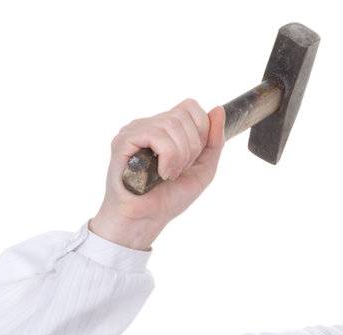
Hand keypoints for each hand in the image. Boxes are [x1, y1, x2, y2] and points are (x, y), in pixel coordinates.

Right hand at [88, 100, 225, 250]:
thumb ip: (214, 142)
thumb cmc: (168, 197)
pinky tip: (160, 173)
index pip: (190, 107)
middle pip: (184, 117)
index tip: (193, 158)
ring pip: (172, 126)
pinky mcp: (125, 139)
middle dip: (191, 150)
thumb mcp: (202, 170)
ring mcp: (136, 129)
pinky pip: (158, 136)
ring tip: (167, 175)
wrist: (146, 219)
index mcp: (167, 128)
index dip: (200, 131)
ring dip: (179, 158)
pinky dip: (167, 159)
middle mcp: (150, 123)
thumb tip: (218, 110)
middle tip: (177, 171)